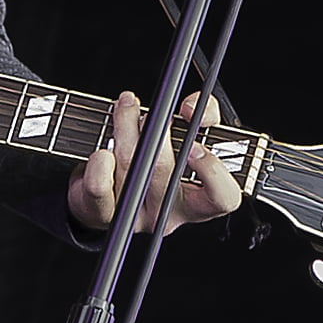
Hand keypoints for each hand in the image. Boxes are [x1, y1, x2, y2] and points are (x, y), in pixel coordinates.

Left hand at [68, 90, 244, 234]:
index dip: (212, 171)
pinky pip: (100, 189)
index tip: (196, 144)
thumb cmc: (164, 159)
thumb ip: (206, 117)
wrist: (116, 191)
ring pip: (131, 168)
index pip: (223, 197)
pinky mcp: (105, 214)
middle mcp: (170, 213)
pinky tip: (103, 150)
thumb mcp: (195, 139)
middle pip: (166, 173)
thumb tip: (193, 107)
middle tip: (157, 111)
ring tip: (127, 106)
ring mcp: (137, 216)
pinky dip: (99, 164)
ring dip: (126, 126)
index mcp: (201, 202)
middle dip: (158, 132)